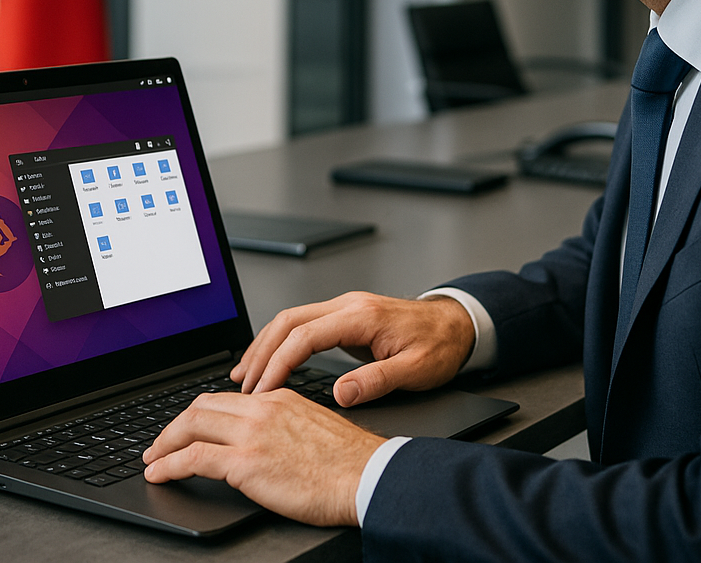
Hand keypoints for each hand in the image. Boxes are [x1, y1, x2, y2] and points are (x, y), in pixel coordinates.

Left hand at [142, 389, 384, 525]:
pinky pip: (193, 458)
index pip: (226, 398)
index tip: (188, 428)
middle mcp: (262, 408)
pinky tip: (160, 473)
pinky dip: (169, 465)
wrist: (366, 475)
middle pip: (202, 406)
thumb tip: (268, 441)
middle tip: (161, 442)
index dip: (199, 413)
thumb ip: (286, 425)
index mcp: (279, 398)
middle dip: (175, 425)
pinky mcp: (246, 462)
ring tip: (153, 458)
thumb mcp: (315, 427)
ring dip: (165, 443)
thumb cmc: (350, 462)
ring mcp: (252, 433)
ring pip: (192, 426)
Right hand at [231, 291, 474, 405]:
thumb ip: (376, 381)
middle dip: (261, 352)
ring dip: (266, 345)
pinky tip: (272, 359)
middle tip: (244, 385)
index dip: (278, 363)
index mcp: (362, 316)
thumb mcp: (415, 371)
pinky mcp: (345, 316)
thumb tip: (341, 394)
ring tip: (246, 374)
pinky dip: (281, 341)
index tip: (263, 390)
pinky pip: (303, 323)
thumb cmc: (440, 346)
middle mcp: (348, 305)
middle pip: (289, 321)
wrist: (457, 325)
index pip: (305, 335)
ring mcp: (345, 307)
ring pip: (291, 319)